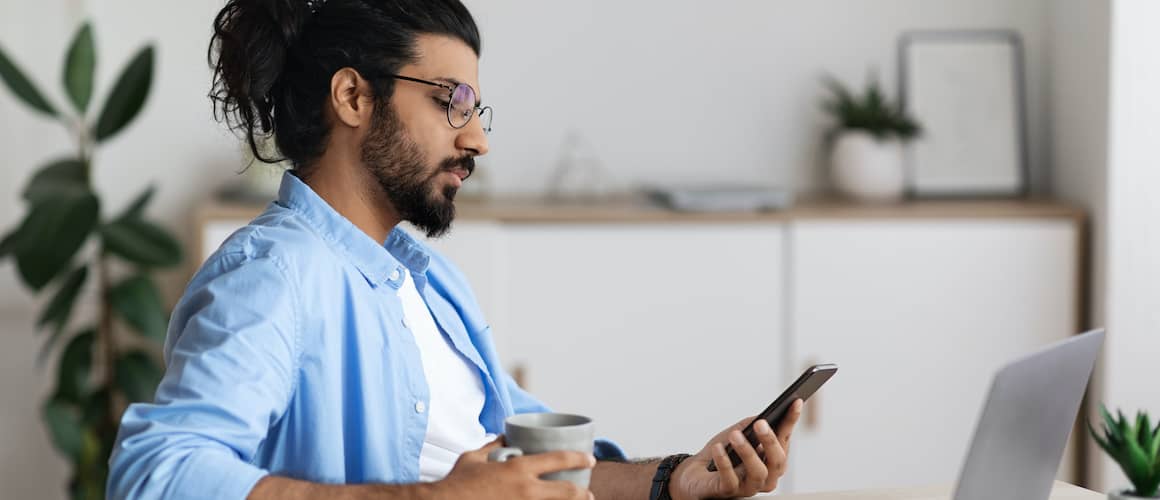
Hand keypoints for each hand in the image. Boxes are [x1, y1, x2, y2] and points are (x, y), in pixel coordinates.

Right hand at [435, 436, 595, 499]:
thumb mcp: (474, 458)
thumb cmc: (456, 483)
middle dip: (583, 493)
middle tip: (589, 493)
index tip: (590, 459)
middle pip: (568, 492)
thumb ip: (492, 446)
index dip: (579, 458)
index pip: (559, 459)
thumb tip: (504, 438)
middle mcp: (526, 490)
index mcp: (518, 469)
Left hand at [669, 399, 803, 499]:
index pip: (785, 439)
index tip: (795, 402)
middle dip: (770, 441)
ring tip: (735, 435)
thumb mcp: (738, 433)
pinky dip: (724, 462)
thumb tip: (765, 416)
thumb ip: (752, 424)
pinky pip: (730, 479)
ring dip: (747, 452)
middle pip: (777, 461)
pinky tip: (718, 448)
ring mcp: (749, 487)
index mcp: (771, 460)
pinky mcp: (728, 493)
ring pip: (757, 472)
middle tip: (760, 423)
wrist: (697, 473)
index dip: (791, 421)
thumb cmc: (722, 452)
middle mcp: (766, 476)